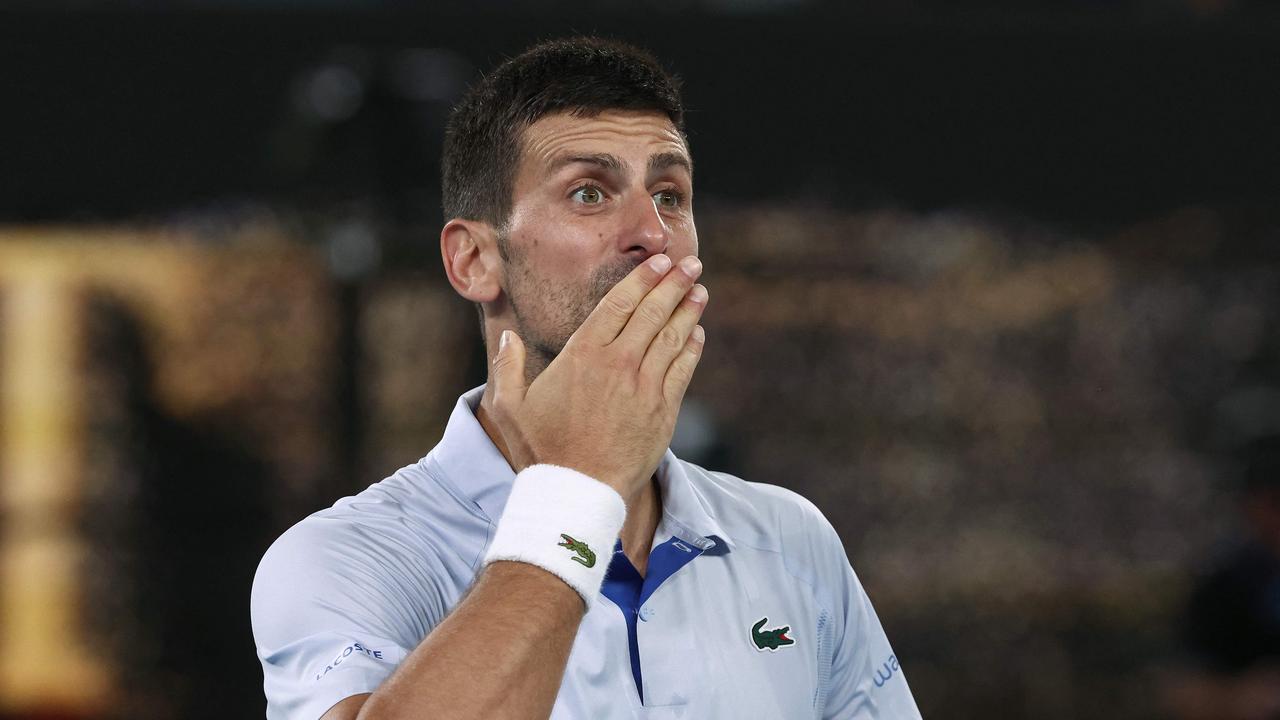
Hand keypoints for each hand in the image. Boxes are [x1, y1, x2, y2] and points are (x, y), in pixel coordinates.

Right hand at [487, 253, 707, 499]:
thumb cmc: (541, 451)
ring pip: (672, 338)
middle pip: (652, 312)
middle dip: (674, 284)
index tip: (659, 262)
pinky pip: (682, 371)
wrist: (577, 493)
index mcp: (582, 354)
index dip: (643, 279)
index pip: (619, 303)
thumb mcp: (510, 406)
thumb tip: (508, 337)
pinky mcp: (663, 412)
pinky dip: (692, 349)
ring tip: (699, 291)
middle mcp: (617, 364)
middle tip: (691, 264)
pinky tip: (697, 334)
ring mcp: (644, 387)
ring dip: (687, 311)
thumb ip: (507, 366)